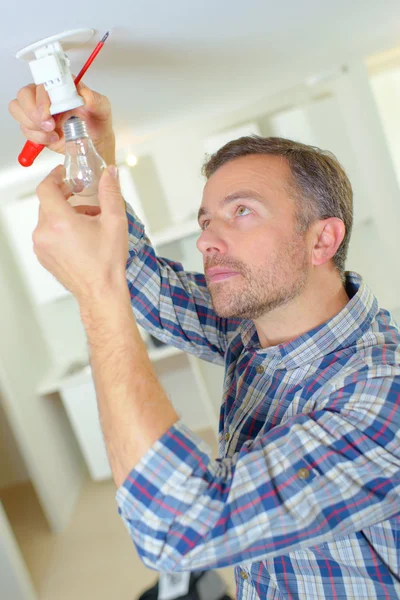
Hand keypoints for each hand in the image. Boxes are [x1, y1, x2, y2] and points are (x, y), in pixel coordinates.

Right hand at [8, 80, 114, 163]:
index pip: (43, 82)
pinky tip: (51, 138)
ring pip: (18, 109)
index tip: (49, 111)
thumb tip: (84, 93)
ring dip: (32, 124)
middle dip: (33, 112)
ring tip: (52, 133)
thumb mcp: (103, 109)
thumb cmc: (98, 123)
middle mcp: (48, 97)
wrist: (96, 143)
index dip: (42, 96)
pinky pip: (24, 128)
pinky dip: (36, 136)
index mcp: (61, 87)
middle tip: (49, 124)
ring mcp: (40, 112)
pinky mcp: (36, 127)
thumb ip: (95, 99)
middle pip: (24, 94)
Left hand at [33, 164, 128, 304]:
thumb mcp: (115, 222)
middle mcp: (45, 233)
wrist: (101, 292)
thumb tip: (110, 173)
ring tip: (89, 223)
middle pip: (48, 203)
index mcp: (60, 222)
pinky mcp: (43, 256)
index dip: (55, 177)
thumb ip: (111, 193)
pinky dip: (61, 230)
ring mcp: (41, 246)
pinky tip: (81, 237)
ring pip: (49, 219)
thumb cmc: (107, 263)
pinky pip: (48, 234)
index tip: (64, 174)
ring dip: (66, 214)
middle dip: (67, 197)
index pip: (46, 188)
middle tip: (86, 199)